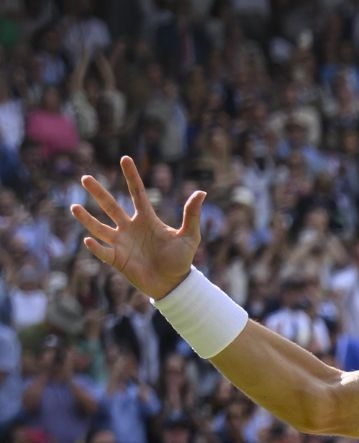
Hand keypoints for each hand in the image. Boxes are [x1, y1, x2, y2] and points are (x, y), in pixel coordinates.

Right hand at [71, 156, 206, 299]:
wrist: (173, 284)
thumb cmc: (181, 259)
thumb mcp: (189, 236)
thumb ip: (192, 215)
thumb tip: (201, 192)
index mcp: (147, 219)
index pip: (137, 193)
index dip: (131, 177)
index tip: (125, 158)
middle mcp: (130, 228)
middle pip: (111, 206)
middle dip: (98, 193)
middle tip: (85, 178)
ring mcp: (122, 243)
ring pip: (100, 228)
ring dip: (87, 218)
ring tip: (74, 207)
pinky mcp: (117, 259)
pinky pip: (103, 251)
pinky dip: (96, 246)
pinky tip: (88, 239)